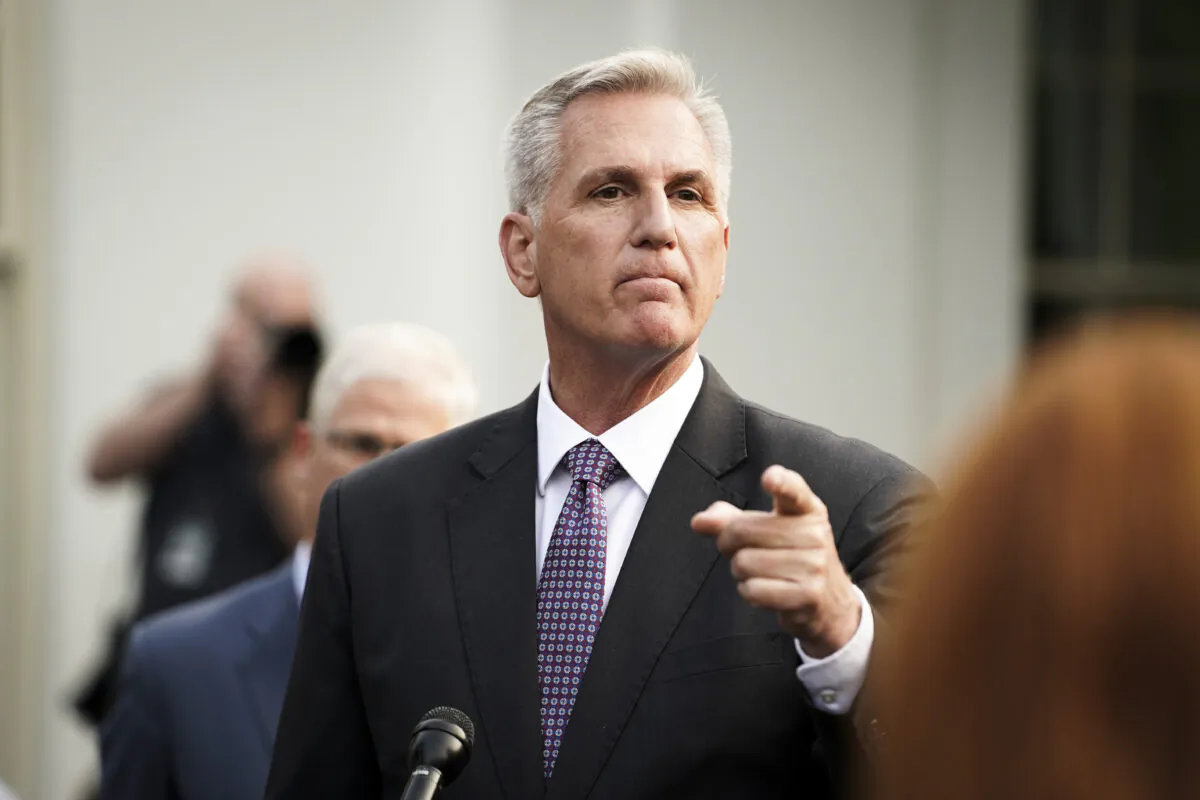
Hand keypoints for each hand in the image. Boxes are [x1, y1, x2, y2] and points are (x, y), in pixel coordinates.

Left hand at [691, 465, 860, 657]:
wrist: (829, 601)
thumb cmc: (791, 558)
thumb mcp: (768, 531)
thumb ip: (731, 520)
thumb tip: (699, 521)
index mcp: (806, 510)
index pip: (794, 491)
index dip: (781, 483)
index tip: (770, 478)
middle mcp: (815, 534)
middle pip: (741, 531)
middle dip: (728, 544)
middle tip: (743, 551)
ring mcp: (814, 565)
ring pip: (743, 563)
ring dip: (741, 572)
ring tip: (762, 573)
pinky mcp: (808, 594)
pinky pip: (753, 590)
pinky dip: (749, 592)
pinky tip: (766, 590)